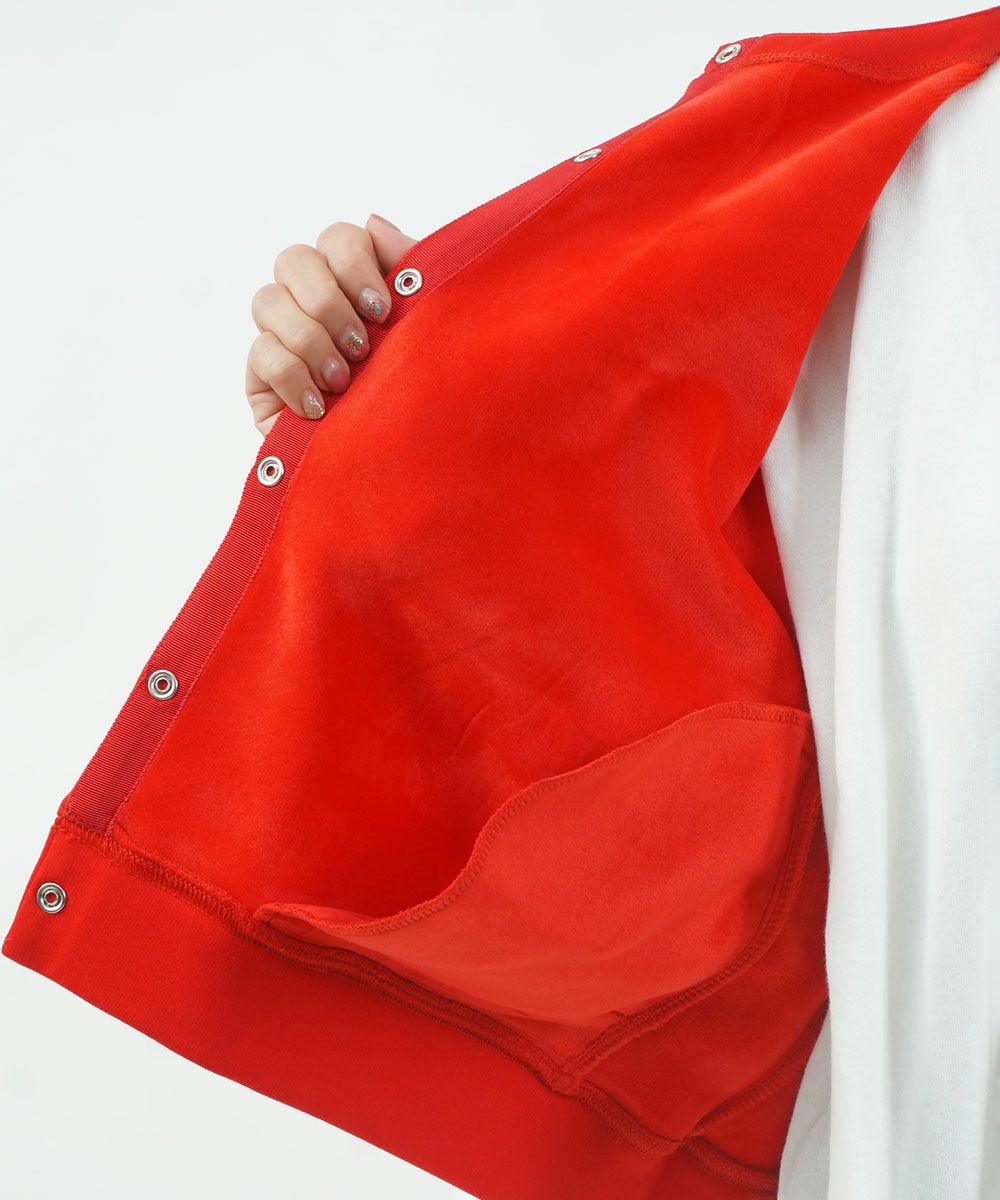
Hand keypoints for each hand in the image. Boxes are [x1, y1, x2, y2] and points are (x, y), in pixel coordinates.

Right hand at [245, 213, 417, 436]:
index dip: (353, 264)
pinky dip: (293, 376)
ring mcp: (284, 340)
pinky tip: (321, 407)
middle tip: (361, 347)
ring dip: (311, 340)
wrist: (414, 463)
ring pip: (267, 301)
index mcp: (357, 284)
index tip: (383, 310)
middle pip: (293, 260)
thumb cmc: (426, 392)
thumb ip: (412, 268)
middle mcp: (315, 304)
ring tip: (344, 380)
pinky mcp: (263, 383)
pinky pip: (260, 353)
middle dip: (328, 303)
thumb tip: (374, 223)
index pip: (336, 239)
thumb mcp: (431, 326)